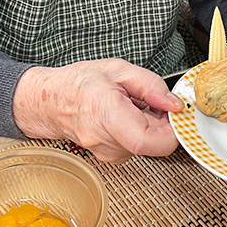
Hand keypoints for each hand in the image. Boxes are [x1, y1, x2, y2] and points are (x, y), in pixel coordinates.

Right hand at [12, 59, 184, 162]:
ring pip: (149, 145)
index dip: (171, 128)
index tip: (173, 110)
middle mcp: (106, 141)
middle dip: (161, 120)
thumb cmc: (80, 83)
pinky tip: (125, 116)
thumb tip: (174, 104)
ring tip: (131, 105)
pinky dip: (140, 130)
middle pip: (155, 142)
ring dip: (150, 124)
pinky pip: (138, 146)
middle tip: (147, 99)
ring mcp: (108, 153)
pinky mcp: (112, 157)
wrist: (52, 101)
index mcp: (106, 113)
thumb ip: (150, 85)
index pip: (149, 140)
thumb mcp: (118, 69)